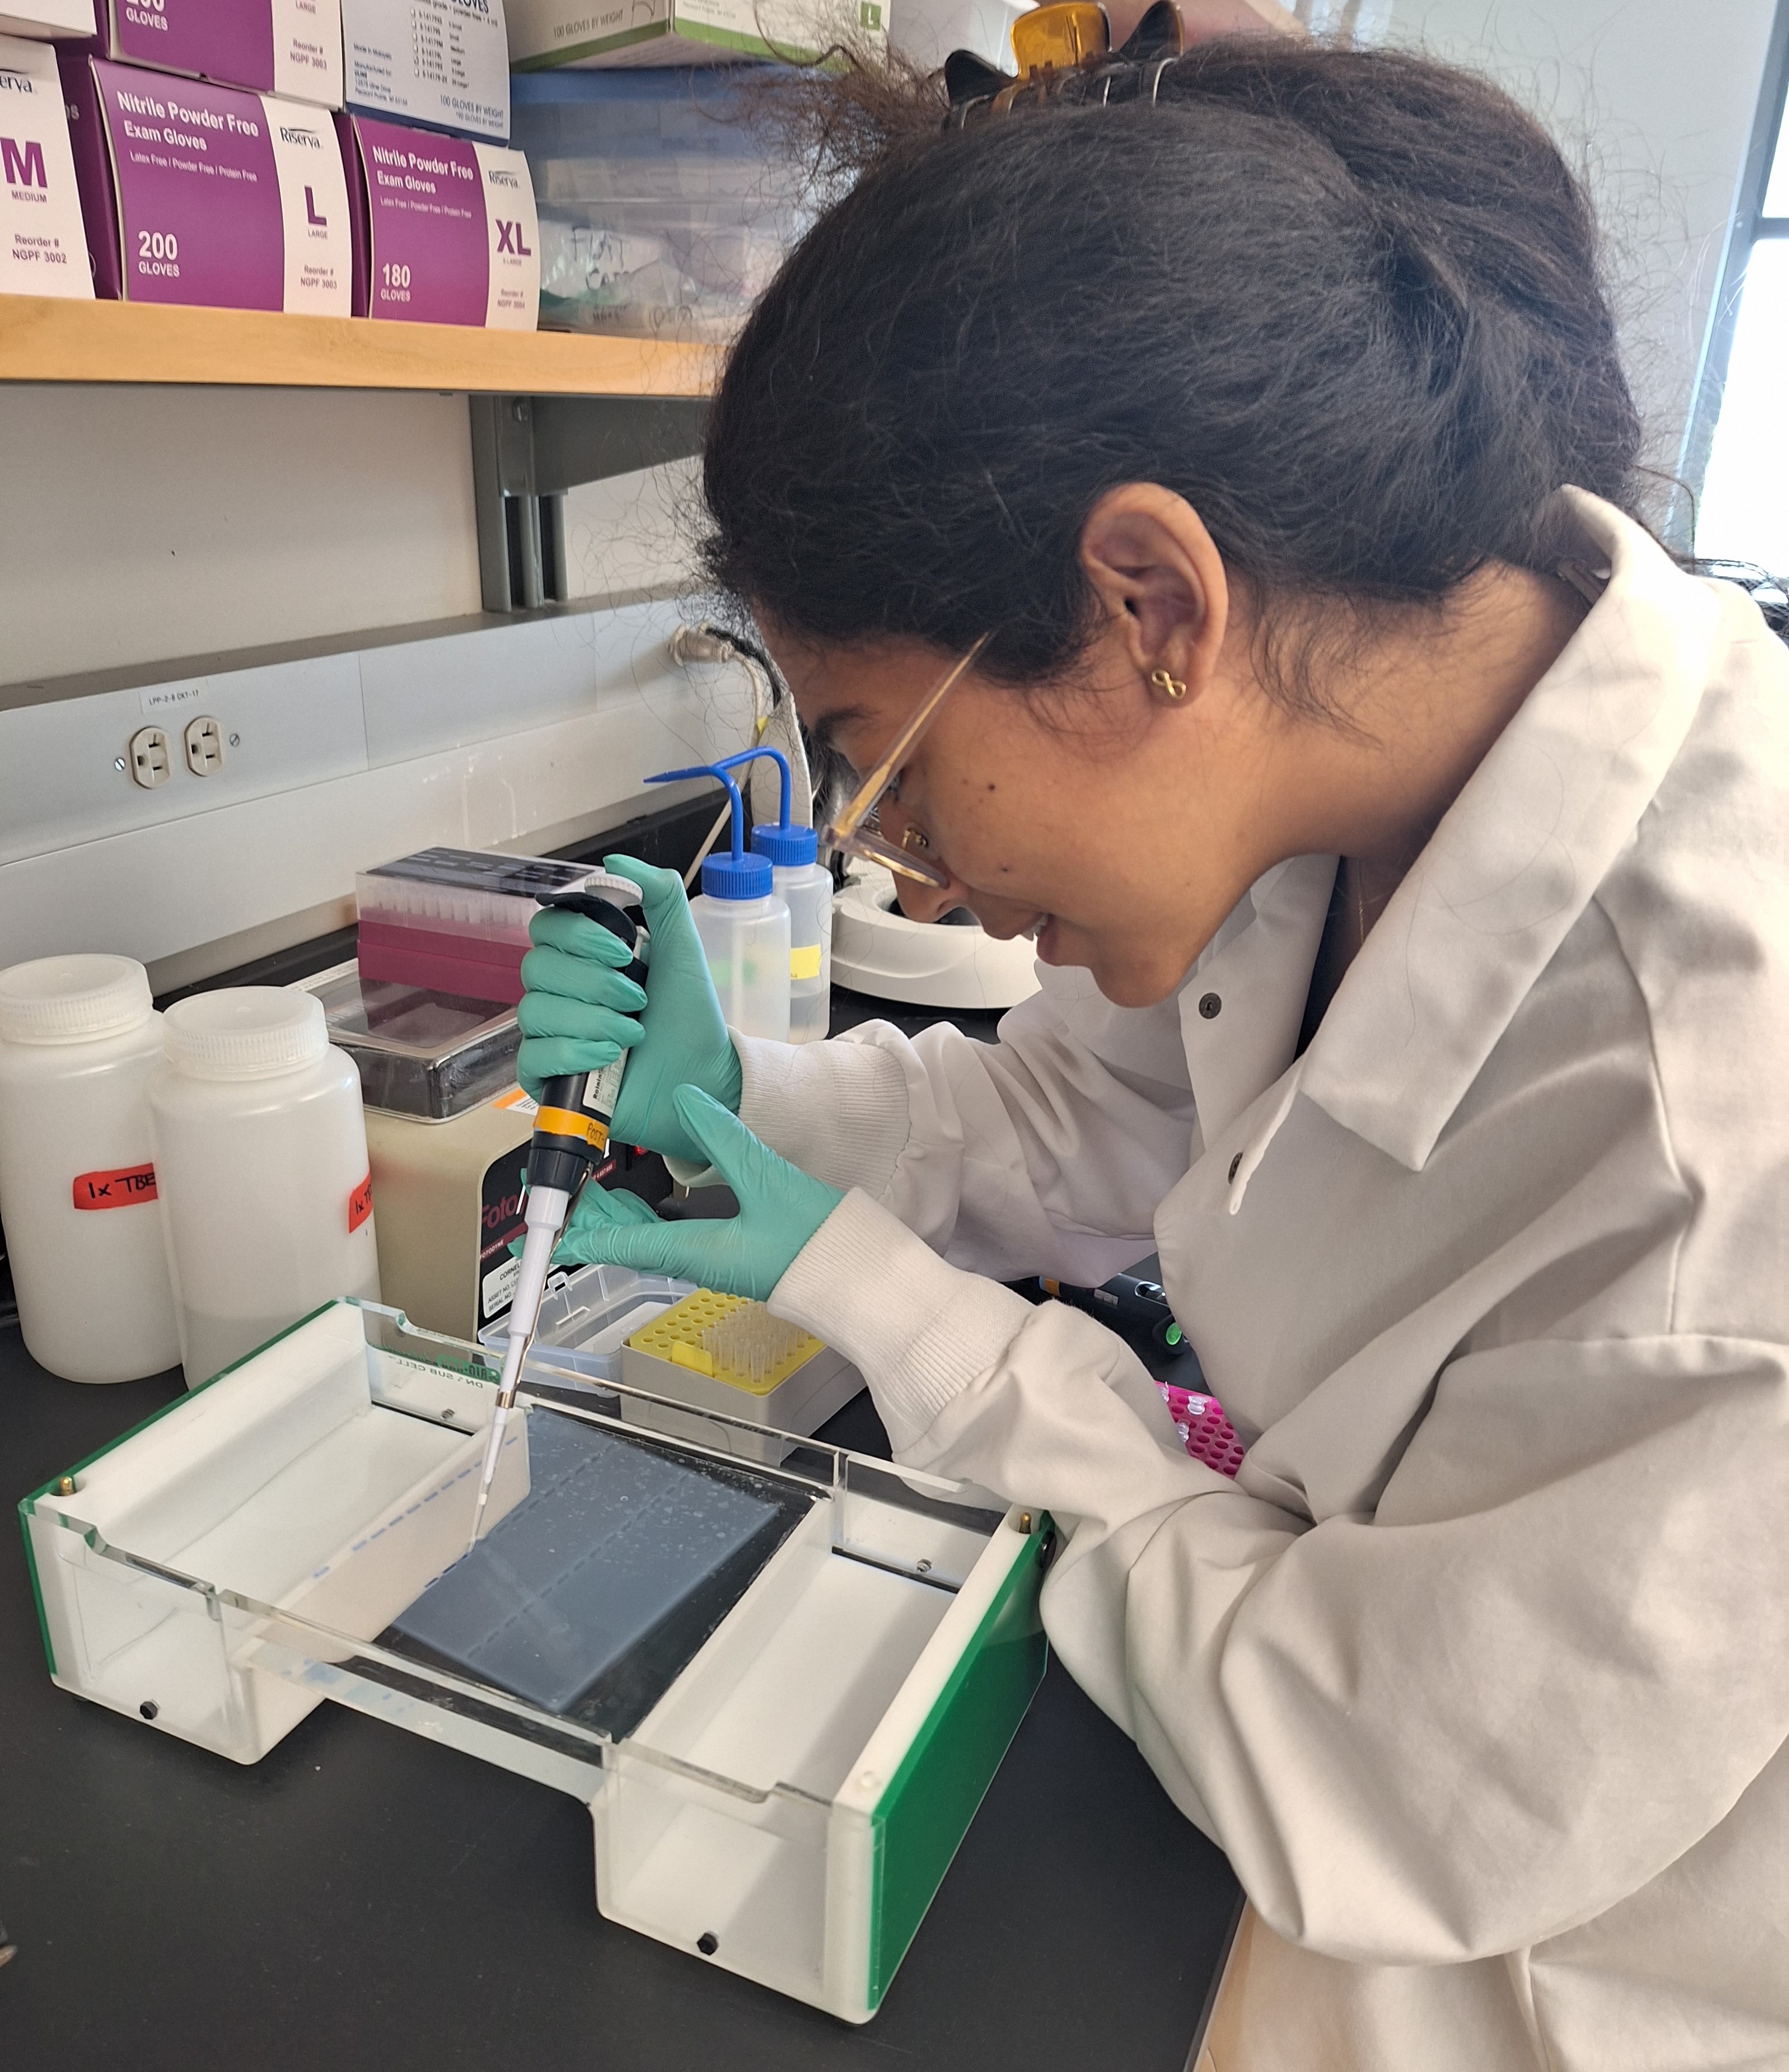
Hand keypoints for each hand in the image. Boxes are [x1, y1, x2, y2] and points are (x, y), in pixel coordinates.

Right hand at [516, 854, 744, 1166]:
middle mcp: (561, 991)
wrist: (703, 1076)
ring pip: (534, 1010)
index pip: (547, 927)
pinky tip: (608, 1056)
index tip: (622, 951)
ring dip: (591, 1019)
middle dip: (592, 982)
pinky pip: (531, 1056)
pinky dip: (571, 1052)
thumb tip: (615, 862)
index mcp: (584, 957)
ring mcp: (551, 1033)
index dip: (578, 935)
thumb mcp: (683, 946)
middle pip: (536, 967)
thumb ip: (658, 894)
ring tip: (633, 1032)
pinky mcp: (548, 1076)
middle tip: (636, 998)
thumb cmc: (689, 1016)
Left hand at [551, 1085, 841, 1301]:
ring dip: (621, 1215)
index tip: (552, 1211)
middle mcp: (694, 1262)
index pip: (617, 1241)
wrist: (853, 1275)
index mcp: (692, 1251)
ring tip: (601, 1185)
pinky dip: (651, 1217)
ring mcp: (710, 1260)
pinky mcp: (728, 1253)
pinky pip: (673, 1238)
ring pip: (648, 1240)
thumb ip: (721, 1136)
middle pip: (626, 1241)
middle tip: (573, 1181)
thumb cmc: (814, 1239)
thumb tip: (685, 1098)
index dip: (579, 1225)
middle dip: (595, 1214)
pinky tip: (653, 1197)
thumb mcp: (766, 1177)